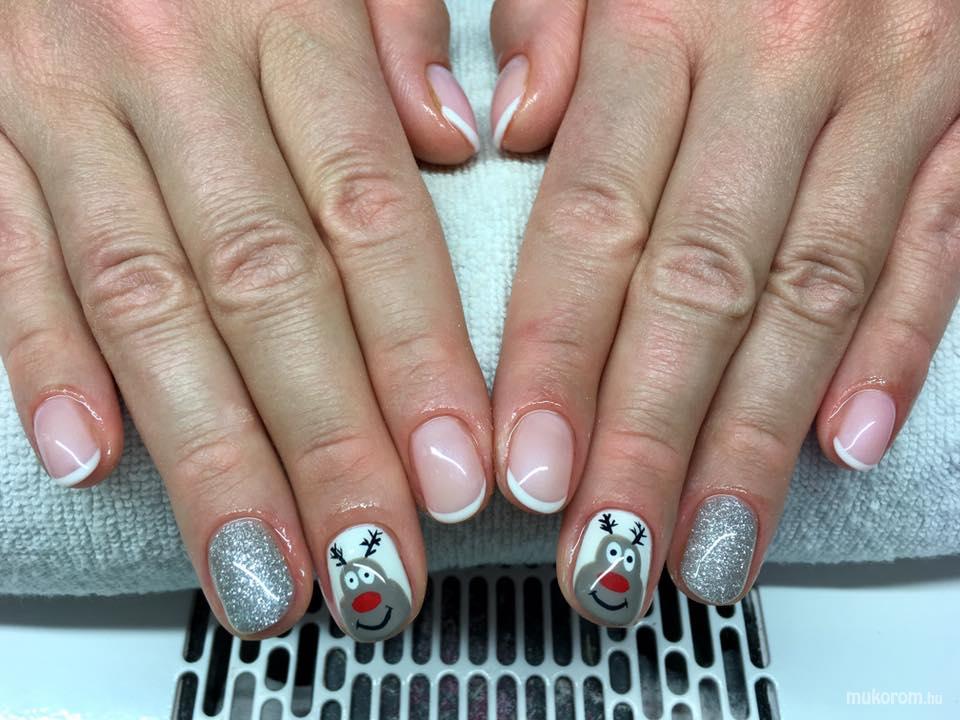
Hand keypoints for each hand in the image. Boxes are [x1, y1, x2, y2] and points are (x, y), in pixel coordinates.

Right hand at [0, 0, 490, 639]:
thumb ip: (394, 29)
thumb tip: (454, 142)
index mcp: (282, 8)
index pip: (371, 218)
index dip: (419, 358)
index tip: (459, 473)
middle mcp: (171, 60)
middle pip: (270, 286)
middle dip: (328, 444)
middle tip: (376, 565)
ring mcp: (57, 96)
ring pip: (148, 301)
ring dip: (209, 450)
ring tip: (264, 565)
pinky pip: (6, 254)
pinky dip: (43, 360)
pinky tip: (91, 459)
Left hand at [489, 0, 959, 622]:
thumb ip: (548, 18)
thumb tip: (512, 126)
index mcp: (669, 11)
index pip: (594, 222)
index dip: (558, 358)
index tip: (528, 470)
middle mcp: (784, 57)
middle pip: (700, 285)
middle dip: (650, 438)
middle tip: (608, 553)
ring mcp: (894, 90)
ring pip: (812, 292)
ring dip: (758, 436)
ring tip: (708, 543)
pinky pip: (940, 244)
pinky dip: (897, 350)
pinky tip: (846, 444)